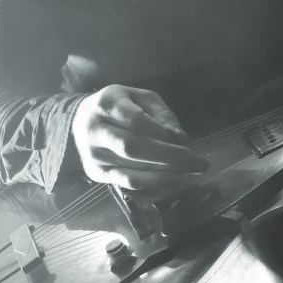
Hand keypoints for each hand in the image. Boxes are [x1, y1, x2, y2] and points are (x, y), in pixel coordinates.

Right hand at [71, 85, 208, 190]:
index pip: (136, 121)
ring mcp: (93, 155)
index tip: (186, 142)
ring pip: (131, 171)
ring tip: (193, 175)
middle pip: (133, 148)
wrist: (83, 118)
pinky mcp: (96, 173)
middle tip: (200, 164)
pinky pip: (129, 184)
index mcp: (107, 104)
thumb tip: (182, 138)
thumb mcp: (143, 98)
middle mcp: (95, 131)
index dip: (162, 134)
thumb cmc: (122, 105)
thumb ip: (163, 115)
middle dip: (170, 158)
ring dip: (167, 176)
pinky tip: (175, 180)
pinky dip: (155, 184)